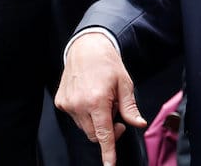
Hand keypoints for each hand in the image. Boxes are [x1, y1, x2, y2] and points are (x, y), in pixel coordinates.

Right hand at [55, 32, 146, 165]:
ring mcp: (68, 104)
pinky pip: (76, 118)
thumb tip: (139, 124)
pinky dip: (85, 114)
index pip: (104, 134)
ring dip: (95, 121)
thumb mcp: (124, 84)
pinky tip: (90, 97)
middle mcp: (79, 105)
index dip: (108, 153)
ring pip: (85, 127)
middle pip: (94, 134)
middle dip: (108, 130)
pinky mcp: (61, 102)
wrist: (86, 47)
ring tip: (101, 100)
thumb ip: (130, 107)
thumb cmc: (107, 63)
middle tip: (117, 114)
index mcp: (97, 101)